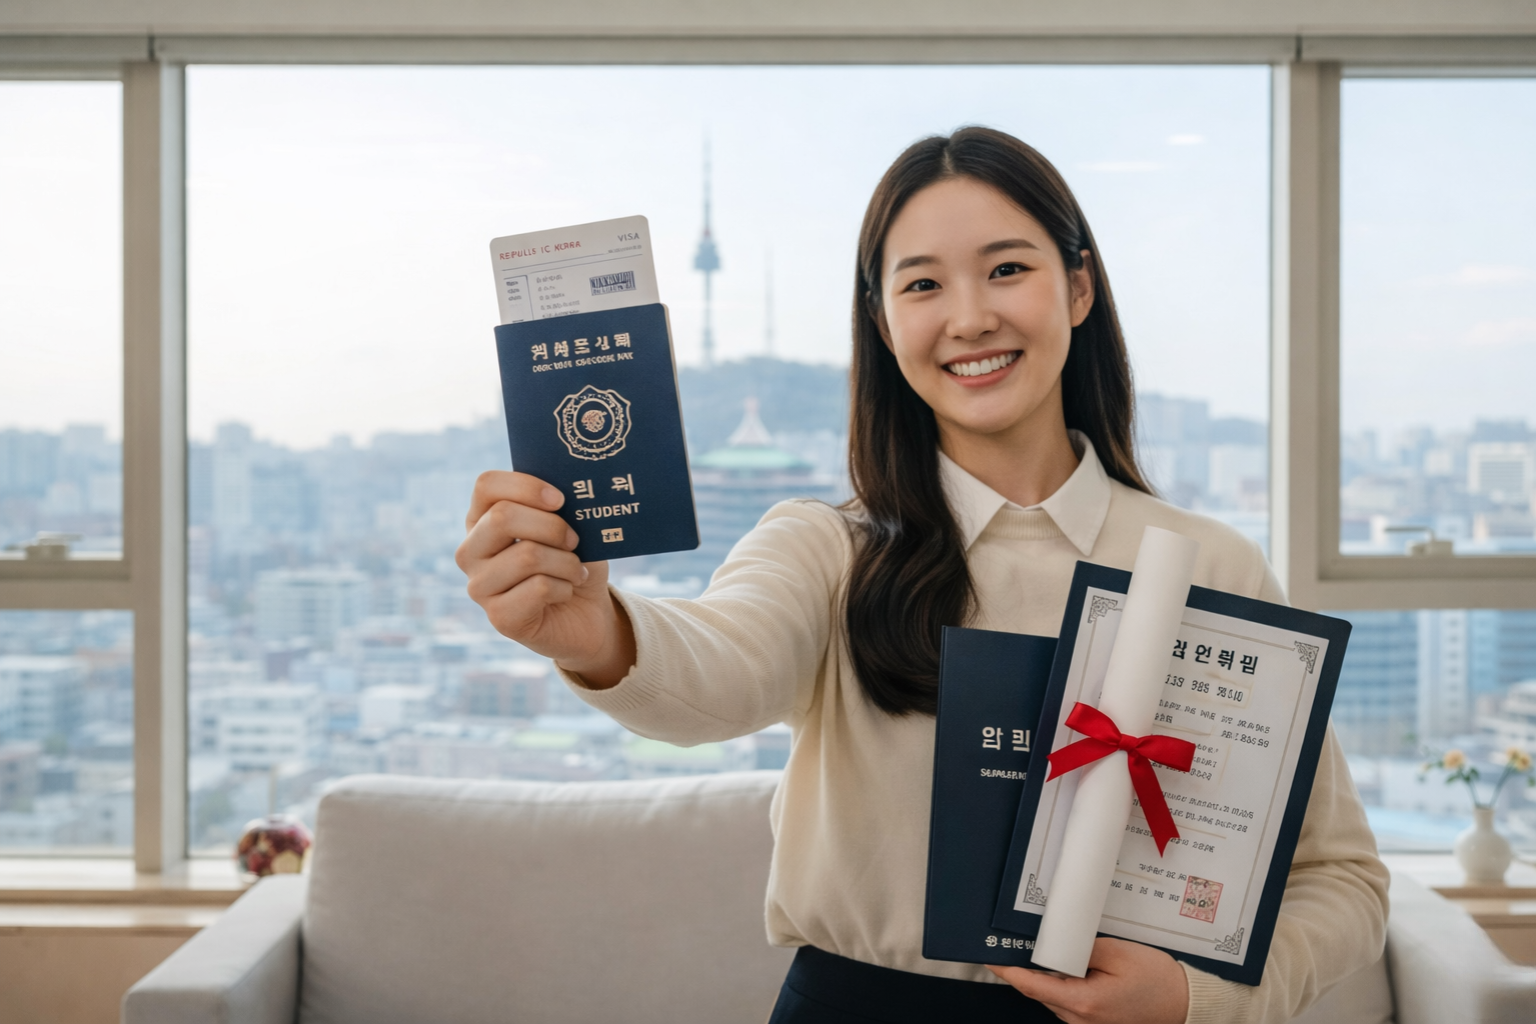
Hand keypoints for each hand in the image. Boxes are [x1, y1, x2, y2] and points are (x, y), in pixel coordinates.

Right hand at [456, 471, 635, 685]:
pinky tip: (566, 592)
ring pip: (527, 555)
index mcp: (482, 520)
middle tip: (574, 541)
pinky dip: (565, 587)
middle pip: (502, 517)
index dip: (526, 486)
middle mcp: (470, 551)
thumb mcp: (569, 526)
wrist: (586, 615)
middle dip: (552, 526)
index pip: (486, 486)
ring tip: (576, 571)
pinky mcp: (499, 617)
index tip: (560, 500)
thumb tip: (567, 492)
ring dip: (566, 562)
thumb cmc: (573, 562)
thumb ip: (558, 507)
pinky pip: (539, 588)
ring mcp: (479, 586)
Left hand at [987, 937, 1187, 1023]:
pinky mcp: (1096, 1022)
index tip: (990, 956)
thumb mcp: (1117, 952)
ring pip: (1054, 996)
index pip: (1031, 985)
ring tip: (1045, 948)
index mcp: (1082, 1002)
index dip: (1007, 970)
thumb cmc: (1157, 980)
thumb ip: (1080, 947)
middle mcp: (1081, 1019)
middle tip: (1016, 940)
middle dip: (1027, 967)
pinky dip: (1064, 984)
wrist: (1186, 1004)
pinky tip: (1071, 965)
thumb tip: (1053, 943)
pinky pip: (1070, 1001)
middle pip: (1040, 990)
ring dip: (1047, 975)